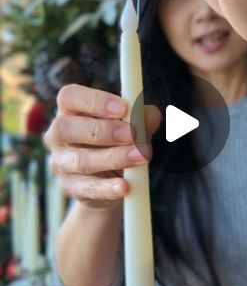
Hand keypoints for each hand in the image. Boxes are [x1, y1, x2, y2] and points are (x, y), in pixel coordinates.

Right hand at [43, 84, 161, 210]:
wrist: (110, 181)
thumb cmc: (118, 142)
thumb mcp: (131, 126)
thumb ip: (142, 118)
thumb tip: (150, 116)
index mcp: (70, 110)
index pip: (69, 97)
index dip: (94, 100)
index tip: (123, 107)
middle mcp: (58, 135)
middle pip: (67, 127)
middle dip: (104, 130)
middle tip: (133, 133)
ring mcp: (61, 163)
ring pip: (81, 160)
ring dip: (114, 158)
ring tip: (141, 156)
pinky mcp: (71, 188)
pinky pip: (88, 188)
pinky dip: (108, 188)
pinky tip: (125, 186)